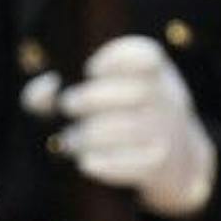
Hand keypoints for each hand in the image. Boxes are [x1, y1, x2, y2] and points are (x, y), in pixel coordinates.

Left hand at [37, 36, 214, 218]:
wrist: (176, 162)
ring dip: (92, 135)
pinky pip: (137, 165)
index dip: (117, 59)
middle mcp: (167, 97)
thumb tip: (43, 91)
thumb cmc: (124, 119)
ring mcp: (168, 131)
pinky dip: (107, 165)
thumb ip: (62, 89)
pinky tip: (85, 164)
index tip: (90, 69)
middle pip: (136, 92)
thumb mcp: (106, 94)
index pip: (146, 55)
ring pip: (131, 129)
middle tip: (67, 106)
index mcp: (154, 71)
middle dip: (93, 98)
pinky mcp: (162, 165)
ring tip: (69, 141)